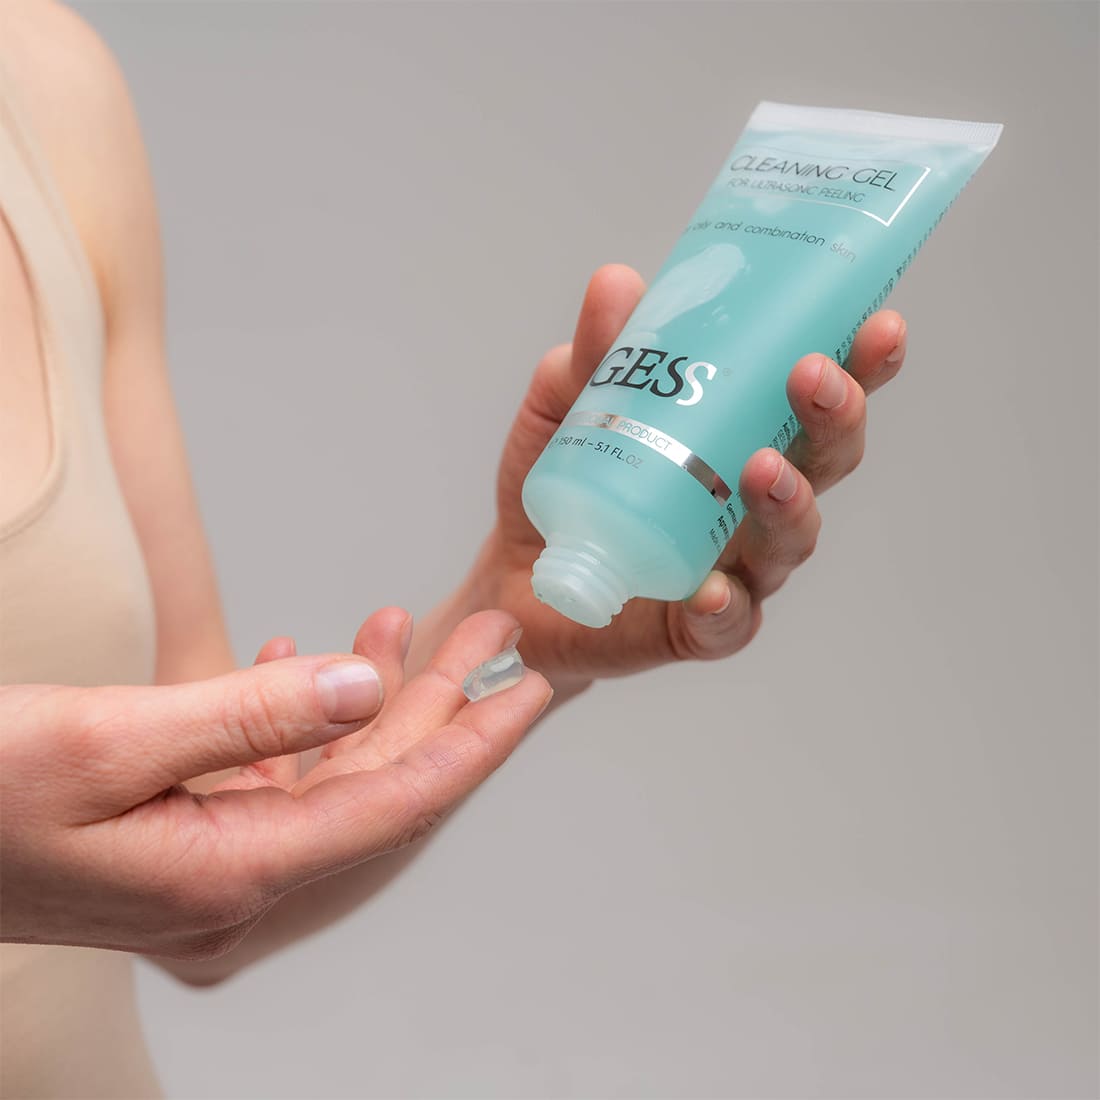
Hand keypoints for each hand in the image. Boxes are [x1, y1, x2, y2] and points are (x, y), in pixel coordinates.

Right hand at [0, 610, 548, 958]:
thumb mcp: (106, 739)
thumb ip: (248, 715)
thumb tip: (360, 685)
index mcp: (230, 875)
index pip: (393, 805)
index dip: (472, 744)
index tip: (531, 693)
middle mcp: (235, 884)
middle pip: (374, 789)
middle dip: (437, 706)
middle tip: (488, 636)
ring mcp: (210, 866)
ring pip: (330, 779)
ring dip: (369, 701)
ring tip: (402, 626)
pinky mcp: (184, 840)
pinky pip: (272, 780)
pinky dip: (296, 719)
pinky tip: (303, 662)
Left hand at [476, 264, 907, 682]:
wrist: (520, 578)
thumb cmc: (568, 483)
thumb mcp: (567, 404)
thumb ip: (596, 353)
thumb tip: (618, 283)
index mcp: (744, 436)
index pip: (815, 398)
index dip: (860, 364)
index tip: (881, 323)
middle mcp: (756, 502)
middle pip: (826, 463)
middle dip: (836, 418)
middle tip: (813, 377)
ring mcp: (736, 567)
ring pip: (790, 541)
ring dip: (790, 501)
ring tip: (763, 467)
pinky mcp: (699, 627)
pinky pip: (727, 624)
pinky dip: (726, 608)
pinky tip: (712, 590)